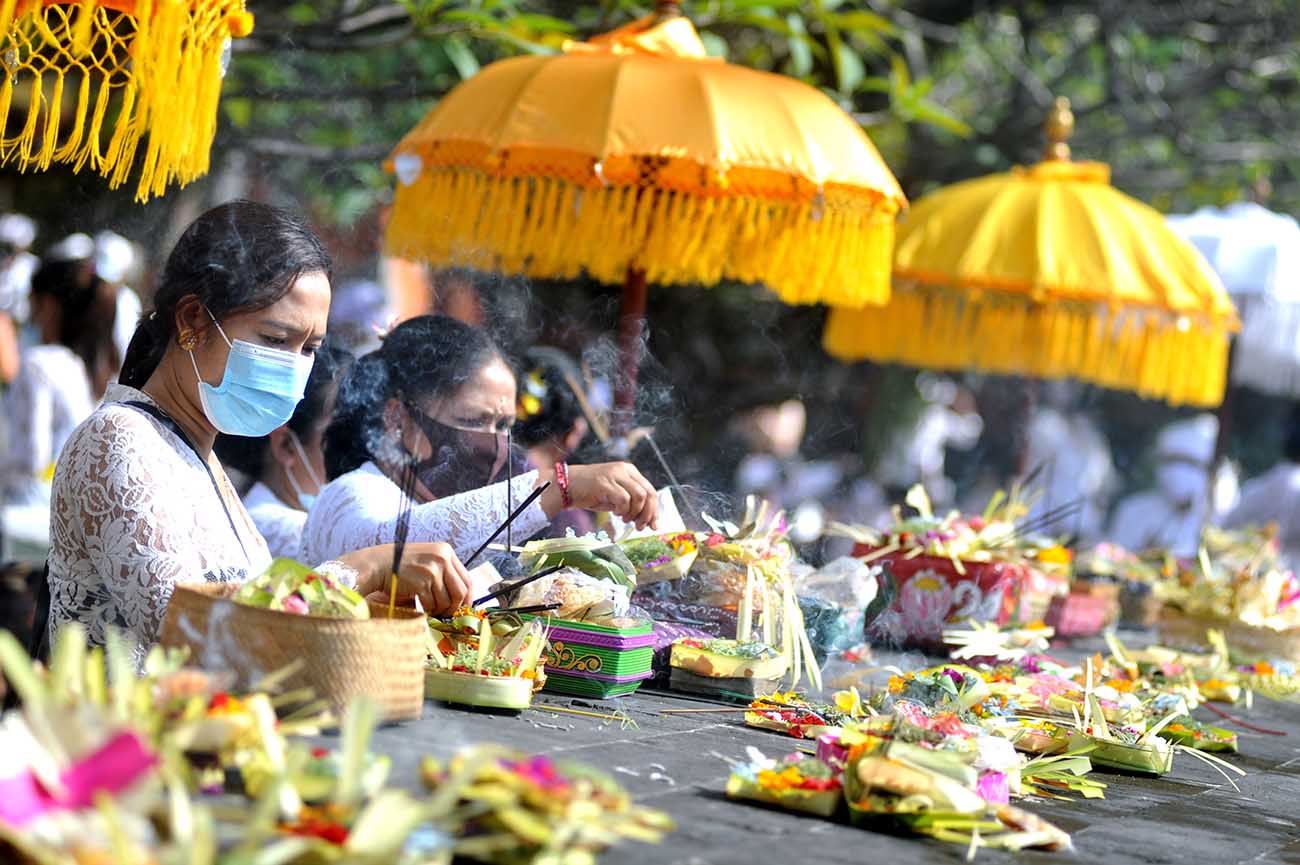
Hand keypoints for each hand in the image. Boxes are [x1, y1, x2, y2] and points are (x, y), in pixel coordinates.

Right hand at [346, 541, 471, 614]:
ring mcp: (432, 570)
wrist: (378, 564)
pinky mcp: (421, 583)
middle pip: (461, 591)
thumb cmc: (402, 565)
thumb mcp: (428, 559)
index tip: (463, 607)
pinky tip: (421, 607)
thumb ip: (445, 572)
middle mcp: (442, 558)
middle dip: (454, 607)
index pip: (467, 579)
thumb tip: (462, 598)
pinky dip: (427, 609)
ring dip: (438, 610)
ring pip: (446, 601)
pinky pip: (431, 604)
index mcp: (446, 551)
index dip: (467, 597)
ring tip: (430, 609)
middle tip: (446, 614)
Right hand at [539, 462, 657, 529]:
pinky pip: (623, 499)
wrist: (566, 486)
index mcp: (629, 471)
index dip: (654, 509)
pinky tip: (615, 513)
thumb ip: (631, 503)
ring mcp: (615, 475)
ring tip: (624, 519)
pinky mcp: (605, 483)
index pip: (650, 490)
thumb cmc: (590, 493)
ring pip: (639, 496)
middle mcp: (624, 470)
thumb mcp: (615, 495)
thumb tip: (647, 520)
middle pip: (648, 493)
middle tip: (640, 527)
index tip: (654, 525)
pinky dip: (622, 510)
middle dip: (648, 514)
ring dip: (634, 513)